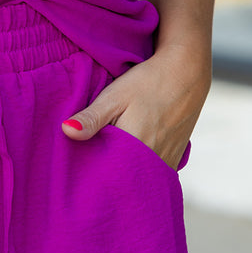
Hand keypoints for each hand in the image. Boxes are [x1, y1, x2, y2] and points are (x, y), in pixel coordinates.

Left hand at [61, 46, 211, 169]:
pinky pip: (152, 174)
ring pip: (137, 178)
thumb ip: (91, 117)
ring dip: (123, 173)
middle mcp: (153, 162)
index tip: (76, 168)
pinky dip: (139, 170)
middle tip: (89, 165)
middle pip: (122, 179)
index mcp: (135, 148)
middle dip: (105, 175)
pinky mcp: (175, 159)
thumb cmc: (147, 82)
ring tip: (108, 160)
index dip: (89, 171)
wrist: (186, 73)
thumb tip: (66, 131)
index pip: (105, 173)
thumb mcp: (114, 96)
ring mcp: (167, 162)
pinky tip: (128, 159)